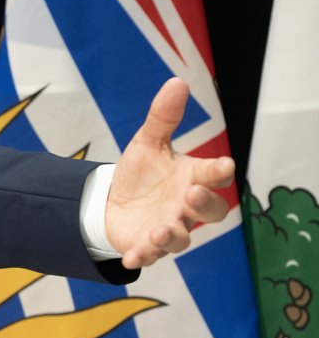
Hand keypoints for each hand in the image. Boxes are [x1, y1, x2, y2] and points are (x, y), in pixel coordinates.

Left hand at [106, 78, 233, 269]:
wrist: (113, 202)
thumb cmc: (142, 173)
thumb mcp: (148, 142)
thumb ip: (163, 118)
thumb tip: (177, 82)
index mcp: (192, 178)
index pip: (213, 176)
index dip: (218, 171)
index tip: (224, 164)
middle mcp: (186, 207)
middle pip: (211, 211)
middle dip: (204, 204)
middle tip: (192, 193)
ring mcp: (169, 228)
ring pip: (182, 238)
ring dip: (173, 235)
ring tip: (161, 228)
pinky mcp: (148, 245)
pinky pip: (150, 254)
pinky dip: (143, 255)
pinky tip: (131, 256)